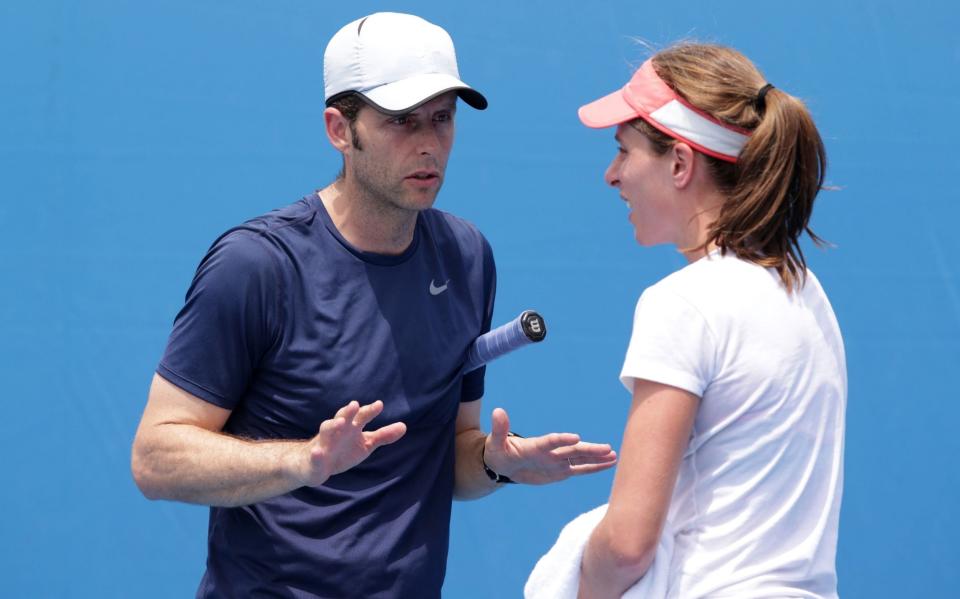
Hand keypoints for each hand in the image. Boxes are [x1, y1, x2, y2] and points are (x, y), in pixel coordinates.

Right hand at [295, 400, 406, 485]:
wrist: (315, 465)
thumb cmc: (342, 450)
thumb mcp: (365, 444)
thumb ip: (383, 435)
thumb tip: (404, 426)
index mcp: (350, 427)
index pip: (360, 416)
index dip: (369, 411)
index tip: (379, 405)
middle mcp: (337, 431)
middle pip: (342, 418)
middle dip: (348, 412)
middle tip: (355, 405)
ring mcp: (324, 444)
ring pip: (326, 431)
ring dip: (332, 426)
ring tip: (341, 422)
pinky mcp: (314, 459)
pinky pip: (314, 456)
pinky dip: (316, 454)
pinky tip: (317, 452)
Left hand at [483, 407, 616, 484]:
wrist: (505, 464)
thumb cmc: (499, 451)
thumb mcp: (496, 442)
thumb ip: (500, 428)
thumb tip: (497, 411)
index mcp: (536, 445)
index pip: (551, 442)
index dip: (562, 440)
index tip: (576, 438)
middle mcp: (550, 452)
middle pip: (572, 451)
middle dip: (590, 450)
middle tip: (607, 448)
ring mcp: (557, 461)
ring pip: (580, 459)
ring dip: (596, 458)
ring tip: (614, 455)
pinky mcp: (560, 472)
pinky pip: (579, 470)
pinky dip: (594, 467)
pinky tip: (609, 464)